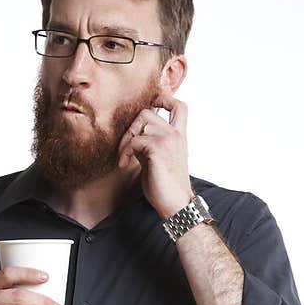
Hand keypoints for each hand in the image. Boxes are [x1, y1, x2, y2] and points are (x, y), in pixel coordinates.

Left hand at [117, 89, 192, 220]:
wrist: (177, 205)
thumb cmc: (166, 187)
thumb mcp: (158, 160)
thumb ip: (150, 145)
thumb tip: (133, 139)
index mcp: (180, 136)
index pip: (179, 106)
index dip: (165, 99)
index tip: (152, 106)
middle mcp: (176, 134)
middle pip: (148, 111)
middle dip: (131, 127)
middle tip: (125, 148)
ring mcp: (168, 139)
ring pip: (140, 123)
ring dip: (126, 140)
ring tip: (124, 158)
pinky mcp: (157, 148)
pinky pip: (134, 140)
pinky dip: (125, 151)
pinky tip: (123, 165)